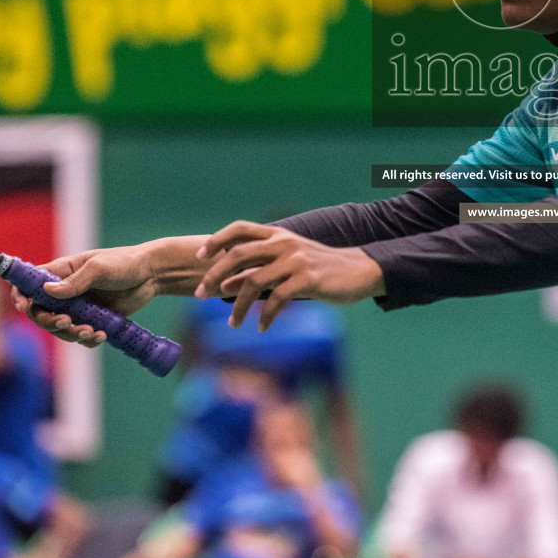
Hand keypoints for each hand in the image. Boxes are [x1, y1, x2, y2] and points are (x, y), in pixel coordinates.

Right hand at [11, 245, 157, 346]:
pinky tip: (101, 336)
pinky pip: (82, 336)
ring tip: (90, 331)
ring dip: (71, 334)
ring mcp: (78, 307)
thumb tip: (46, 290)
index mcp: (61, 272)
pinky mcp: (93, 320)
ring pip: (61, 328)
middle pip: (41, 313)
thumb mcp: (99, 268)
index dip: (20, 296)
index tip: (24, 307)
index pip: (30, 284)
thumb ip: (75, 281)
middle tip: (67, 322)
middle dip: (49, 321)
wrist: (151, 275)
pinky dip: (88, 339)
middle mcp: (65, 291)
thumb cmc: (124, 263)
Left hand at [196, 222, 383, 330]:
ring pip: (254, 282)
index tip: (199, 257)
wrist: (358, 270)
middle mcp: (283, 243)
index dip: (216, 240)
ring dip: (238, 306)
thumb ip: (259, 269)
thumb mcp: (287, 263)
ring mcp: (295, 260)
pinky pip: (277, 299)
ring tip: (233, 324)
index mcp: (277, 234)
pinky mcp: (308, 279)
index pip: (239, 228)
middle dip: (214, 275)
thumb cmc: (318, 268)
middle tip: (199, 295)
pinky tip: (262, 328)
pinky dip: (266, 317)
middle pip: (238, 255)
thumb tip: (224, 285)